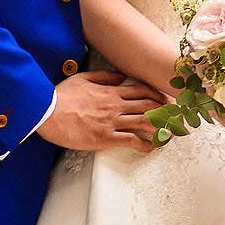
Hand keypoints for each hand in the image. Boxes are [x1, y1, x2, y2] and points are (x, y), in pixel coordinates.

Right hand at [36, 70, 166, 152]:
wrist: (48, 113)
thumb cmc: (63, 96)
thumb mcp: (83, 78)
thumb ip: (104, 76)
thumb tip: (120, 76)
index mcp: (111, 92)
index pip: (141, 90)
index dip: (157, 95)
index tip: (165, 99)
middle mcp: (115, 106)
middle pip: (148, 106)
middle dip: (165, 111)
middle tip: (175, 116)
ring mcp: (111, 122)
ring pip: (144, 122)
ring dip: (160, 128)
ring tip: (170, 133)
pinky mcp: (105, 138)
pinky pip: (130, 140)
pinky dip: (143, 144)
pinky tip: (150, 147)